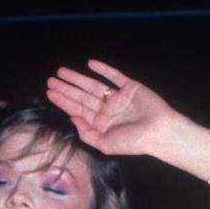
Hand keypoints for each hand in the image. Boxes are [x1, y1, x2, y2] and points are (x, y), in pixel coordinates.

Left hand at [46, 59, 182, 160]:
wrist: (159, 132)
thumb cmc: (133, 142)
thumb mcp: (104, 144)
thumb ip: (87, 134)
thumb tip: (72, 119)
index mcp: (101, 125)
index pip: (77, 110)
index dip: (63, 101)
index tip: (50, 92)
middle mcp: (107, 110)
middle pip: (82, 97)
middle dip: (66, 88)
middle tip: (50, 80)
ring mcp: (118, 98)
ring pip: (93, 85)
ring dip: (77, 78)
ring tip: (62, 72)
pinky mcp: (130, 87)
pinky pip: (114, 76)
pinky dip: (103, 69)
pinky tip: (90, 64)